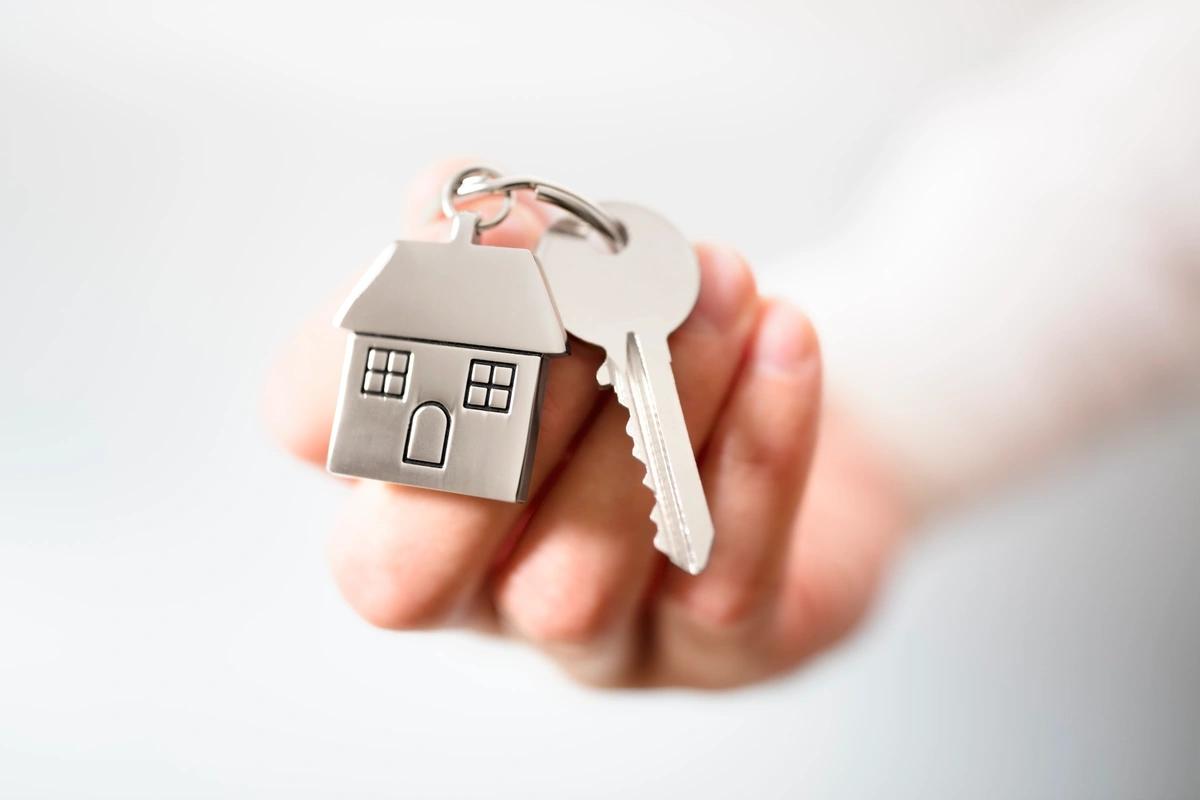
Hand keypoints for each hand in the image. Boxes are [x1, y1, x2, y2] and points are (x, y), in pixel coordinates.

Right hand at [264, 159, 911, 687]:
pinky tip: (781, 341)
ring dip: (641, 419)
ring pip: (571, 587)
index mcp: (407, 480)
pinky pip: (722, 579)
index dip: (357, 348)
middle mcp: (476, 585)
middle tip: (573, 302)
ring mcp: (593, 642)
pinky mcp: (715, 656)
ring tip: (713, 290)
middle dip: (479, 422)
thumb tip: (468, 200)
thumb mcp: (576, 295)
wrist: (810, 429)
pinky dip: (755, 448)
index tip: (461, 241)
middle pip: (401, 575)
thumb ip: (506, 260)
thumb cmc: (659, 360)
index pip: (320, 437)